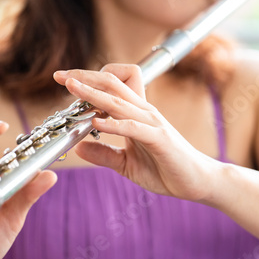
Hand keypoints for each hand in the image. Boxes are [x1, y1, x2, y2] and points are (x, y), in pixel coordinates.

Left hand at [54, 64, 218, 201]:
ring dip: (93, 93)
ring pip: (118, 101)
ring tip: (72, 86)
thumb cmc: (165, 170)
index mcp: (135, 114)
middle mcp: (143, 112)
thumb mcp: (126, 163)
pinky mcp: (159, 138)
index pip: (111, 87)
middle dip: (84, 77)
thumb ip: (104, 154)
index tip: (65, 80)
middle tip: (60, 75)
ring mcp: (152, 123)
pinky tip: (97, 122)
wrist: (198, 182)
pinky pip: (133, 127)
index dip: (88, 80)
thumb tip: (79, 147)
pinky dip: (114, 124)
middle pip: (111, 84)